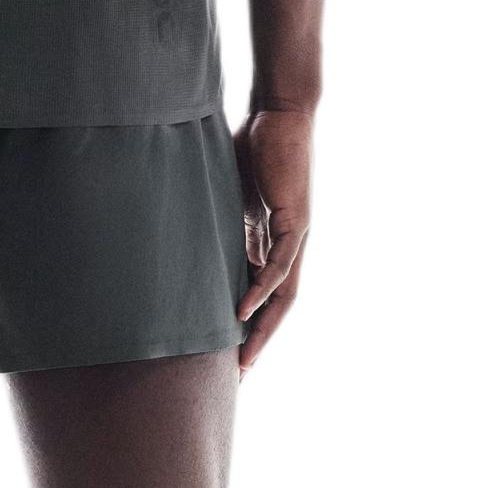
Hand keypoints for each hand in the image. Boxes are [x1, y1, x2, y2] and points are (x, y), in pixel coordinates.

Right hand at [233, 107, 312, 372]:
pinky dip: (262, 290)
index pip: (261, 293)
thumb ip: (219, 223)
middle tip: (238, 375)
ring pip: (283, 295)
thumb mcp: (228, 195)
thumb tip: (190, 245)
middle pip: (276, 306)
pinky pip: (280, 265)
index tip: (228, 354)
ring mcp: (296, 235)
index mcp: (270, 239)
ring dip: (263, 329)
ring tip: (245, 358)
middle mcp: (288, 243)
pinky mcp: (297, 221)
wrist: (280, 111)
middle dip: (257, 341)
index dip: (247, 326)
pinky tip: (244, 312)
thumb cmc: (251, 143)